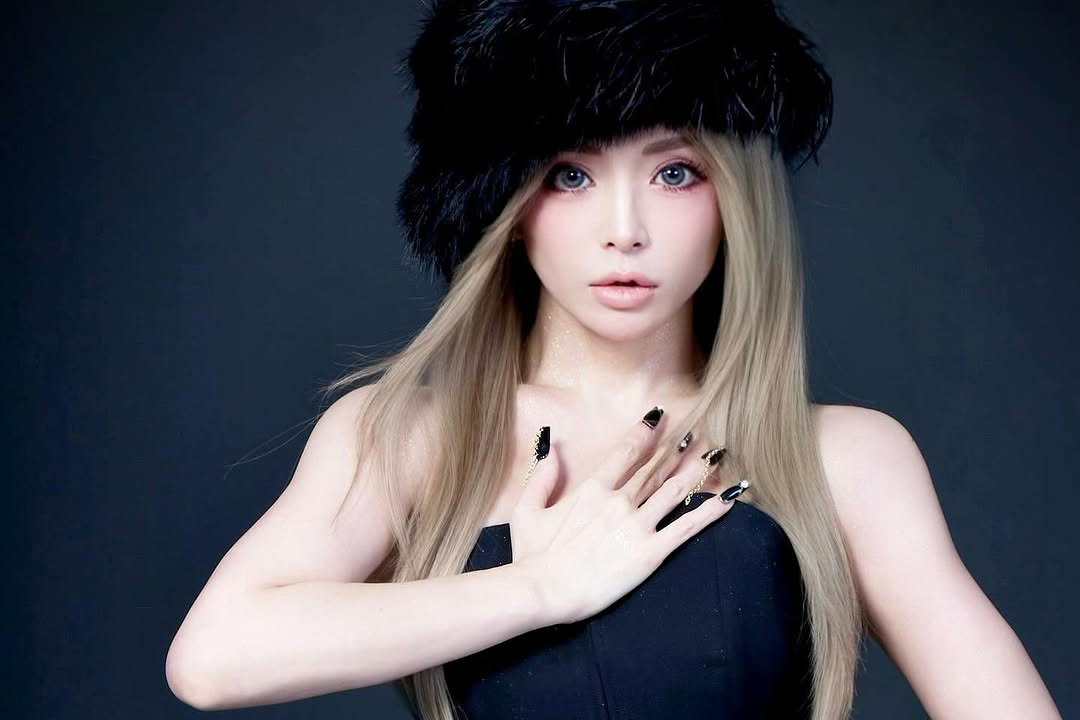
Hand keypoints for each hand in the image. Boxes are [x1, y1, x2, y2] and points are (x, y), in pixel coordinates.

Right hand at [509, 406, 735, 624]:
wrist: (543, 589)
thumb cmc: (532, 556)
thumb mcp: (528, 511)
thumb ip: (542, 477)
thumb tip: (550, 448)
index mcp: (592, 489)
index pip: (626, 453)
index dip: (644, 433)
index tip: (659, 418)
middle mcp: (619, 500)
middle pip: (654, 468)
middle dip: (676, 449)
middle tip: (695, 433)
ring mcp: (637, 525)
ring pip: (675, 491)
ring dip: (696, 472)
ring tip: (714, 457)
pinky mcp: (650, 552)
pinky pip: (687, 527)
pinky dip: (709, 512)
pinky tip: (728, 500)